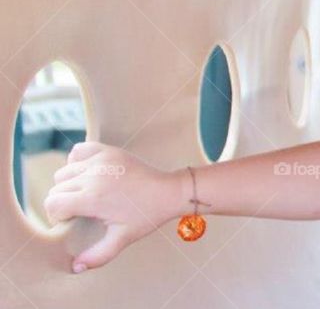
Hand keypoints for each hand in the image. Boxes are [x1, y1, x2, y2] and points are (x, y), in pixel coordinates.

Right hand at [43, 141, 181, 272]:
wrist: (169, 191)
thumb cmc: (146, 216)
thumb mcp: (122, 238)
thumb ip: (98, 256)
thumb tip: (75, 266)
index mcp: (94, 197)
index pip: (53, 204)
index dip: (58, 216)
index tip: (73, 221)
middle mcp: (94, 175)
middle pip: (57, 188)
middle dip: (63, 202)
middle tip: (81, 210)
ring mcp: (101, 160)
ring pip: (64, 171)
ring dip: (69, 184)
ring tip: (86, 194)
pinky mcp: (109, 151)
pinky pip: (79, 151)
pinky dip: (77, 161)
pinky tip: (88, 174)